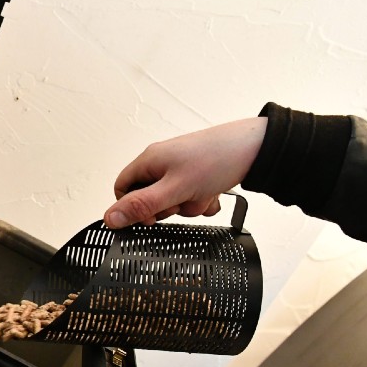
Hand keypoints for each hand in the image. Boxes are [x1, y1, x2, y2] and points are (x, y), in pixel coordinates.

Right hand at [103, 117, 266, 228]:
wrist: (256, 148)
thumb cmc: (216, 159)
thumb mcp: (174, 189)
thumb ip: (142, 206)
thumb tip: (110, 218)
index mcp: (149, 160)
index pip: (122, 188)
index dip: (132, 207)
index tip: (150, 216)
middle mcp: (162, 162)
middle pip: (150, 197)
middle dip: (168, 207)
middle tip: (182, 202)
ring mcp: (181, 168)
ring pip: (173, 200)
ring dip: (189, 204)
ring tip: (203, 194)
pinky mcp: (198, 174)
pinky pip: (191, 196)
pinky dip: (202, 200)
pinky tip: (213, 194)